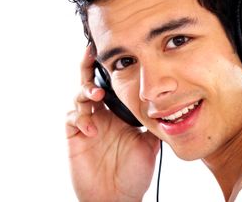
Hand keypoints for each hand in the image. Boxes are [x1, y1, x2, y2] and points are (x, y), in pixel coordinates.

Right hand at [66, 46, 159, 201]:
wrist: (117, 198)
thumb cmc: (133, 174)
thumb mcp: (149, 144)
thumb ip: (154, 123)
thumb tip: (168, 105)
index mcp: (116, 113)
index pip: (110, 85)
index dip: (108, 69)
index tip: (112, 53)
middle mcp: (99, 115)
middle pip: (89, 83)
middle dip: (89, 67)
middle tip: (91, 53)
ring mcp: (86, 124)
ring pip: (79, 98)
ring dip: (86, 92)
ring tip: (96, 95)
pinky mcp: (74, 136)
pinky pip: (72, 119)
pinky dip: (81, 119)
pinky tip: (93, 128)